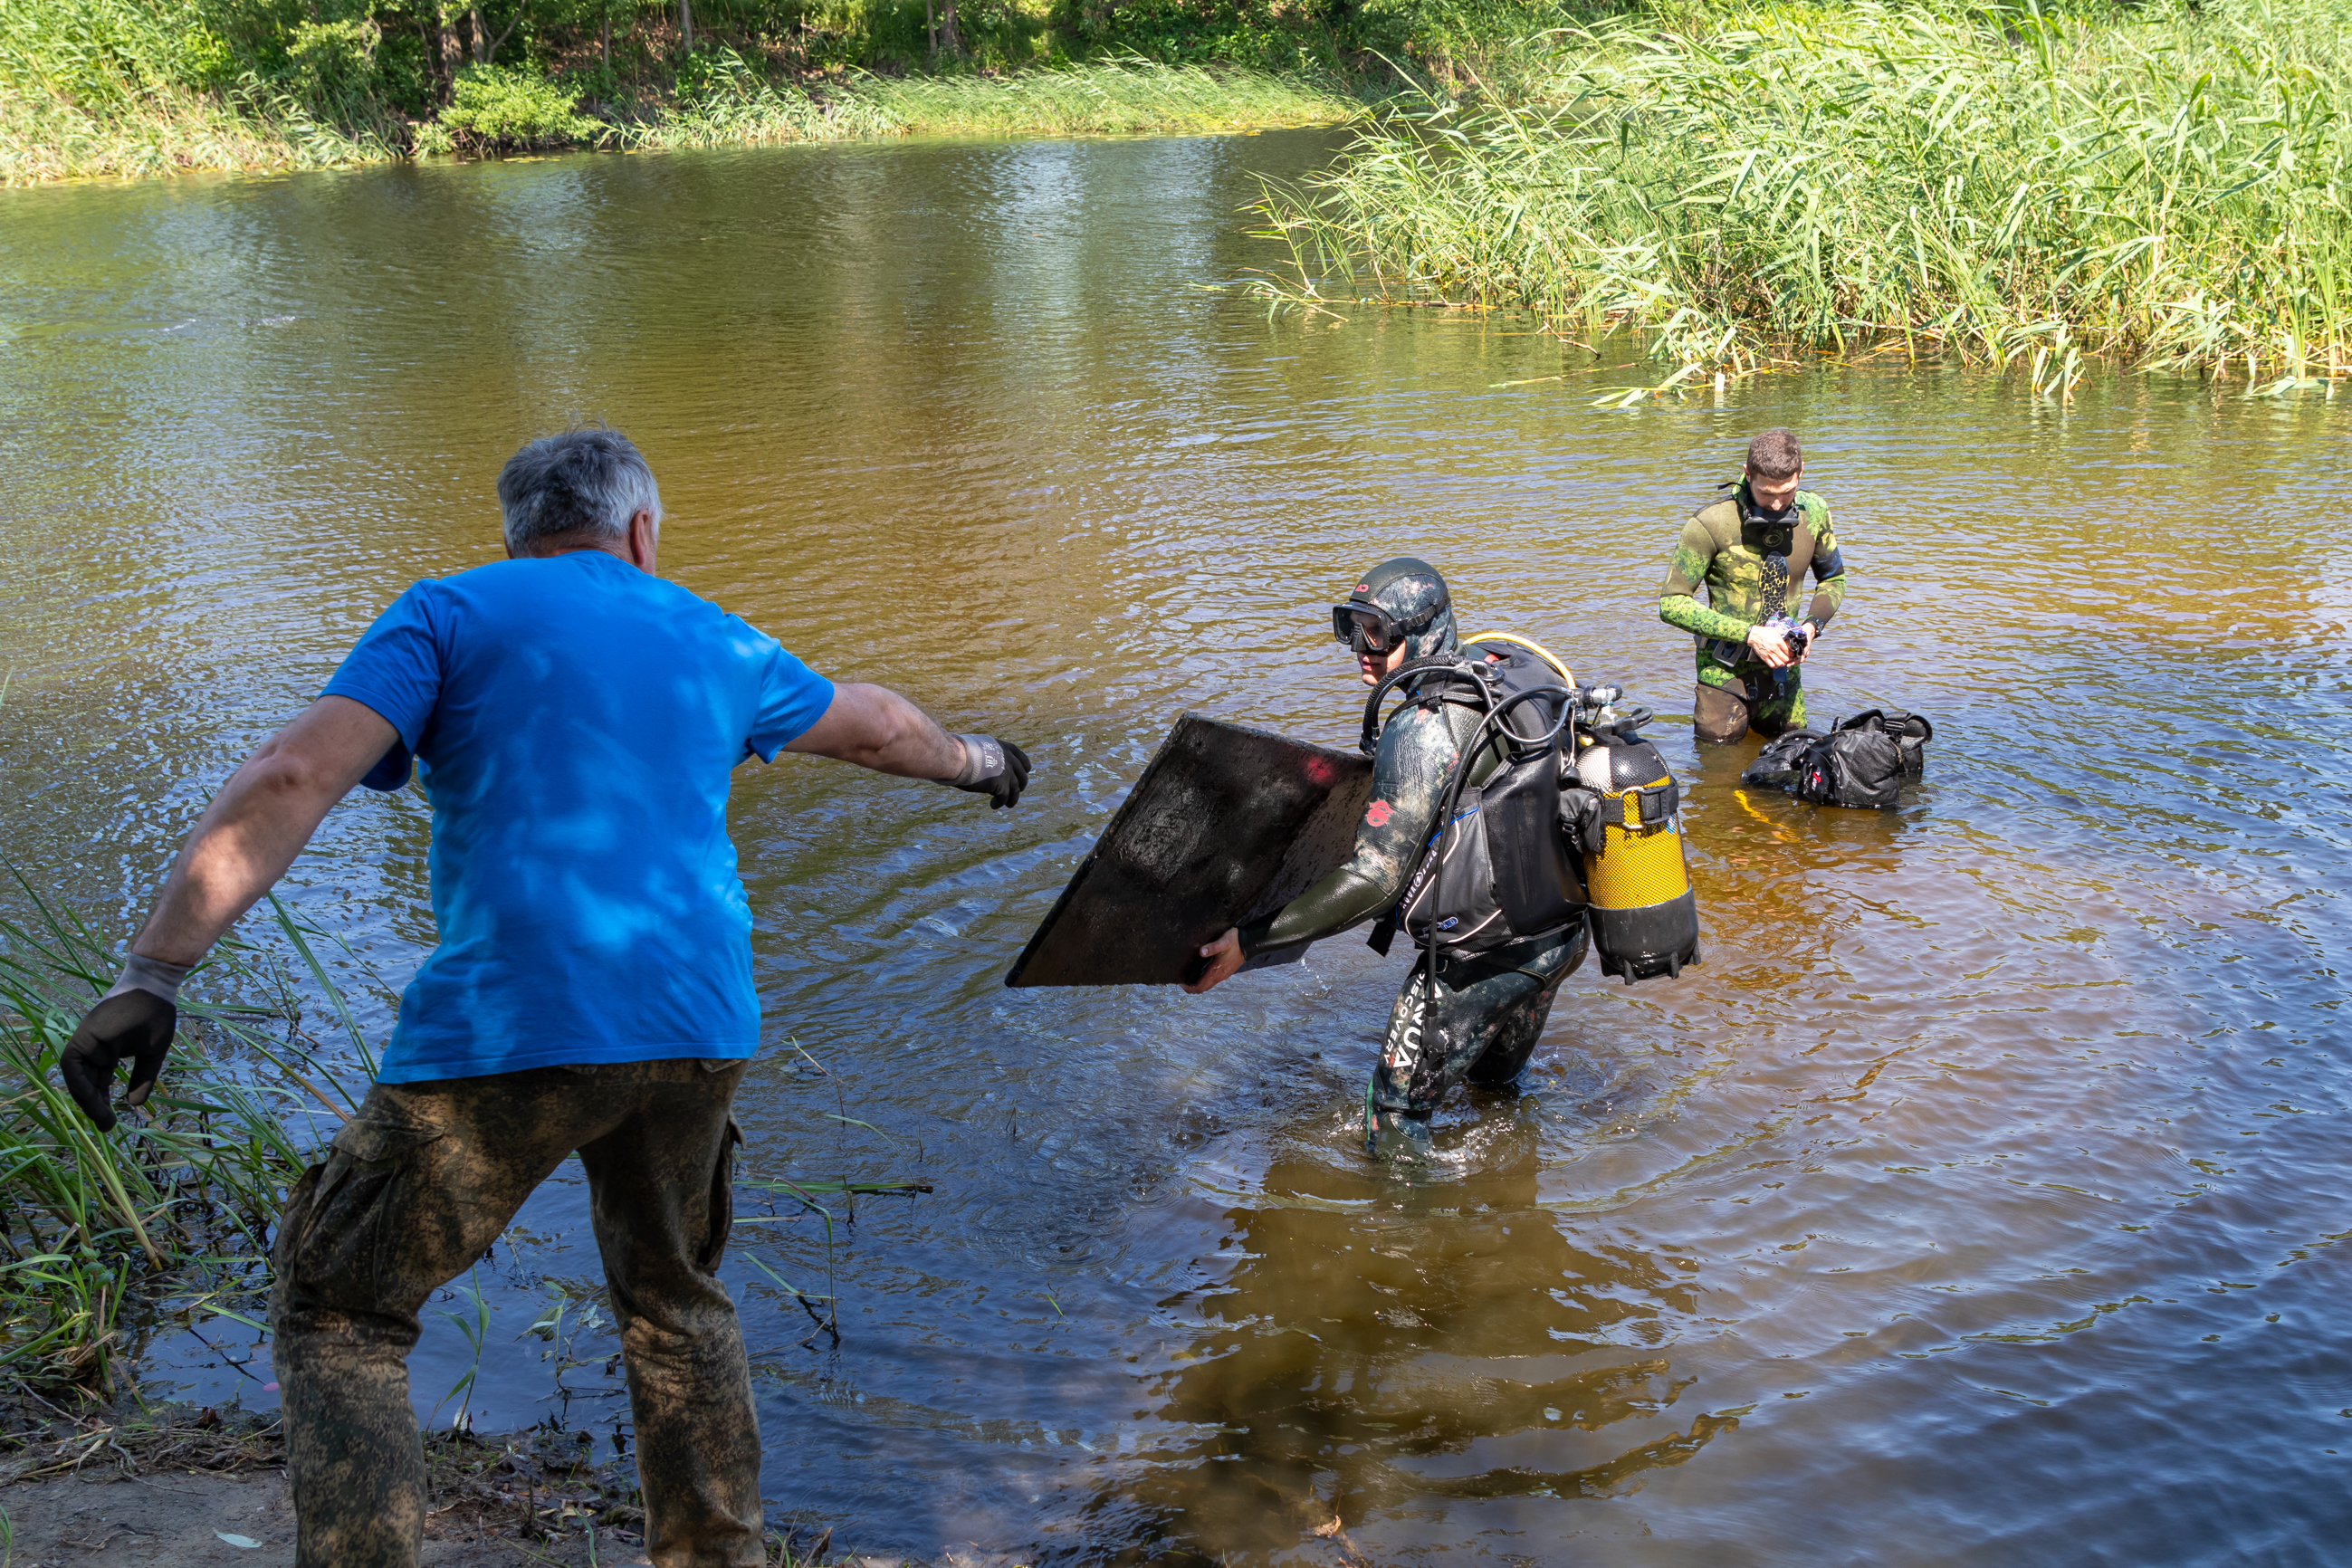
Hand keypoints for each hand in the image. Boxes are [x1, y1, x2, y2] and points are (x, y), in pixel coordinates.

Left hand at [60, 990, 176, 1131]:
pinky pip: (73, 1065)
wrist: (156, 989)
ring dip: (87, 1099)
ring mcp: (86, 1041)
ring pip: (77, 1077)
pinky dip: (79, 1083)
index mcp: (108, 1052)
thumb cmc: (157, 1016)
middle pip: (87, 1083)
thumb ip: (142, 1079)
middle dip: (95, 1106)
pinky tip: (94, 1098)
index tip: (112, 1119)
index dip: (103, 1101)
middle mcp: (93, 1048)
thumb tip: (134, 1105)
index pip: (100, 1082)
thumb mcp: (152, 1055)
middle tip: (107, 1125)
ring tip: (103, 1117)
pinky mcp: (83, 1036)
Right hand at [951, 735, 1030, 808]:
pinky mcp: (1001, 784)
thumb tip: (982, 762)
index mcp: (1003, 747)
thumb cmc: (959, 752)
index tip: (1027, 770)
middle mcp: (1008, 759)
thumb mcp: (978, 747)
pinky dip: (1000, 803)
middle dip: (1020, 784)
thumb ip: (986, 754)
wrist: (957, 757)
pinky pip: (1004, 797)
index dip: (1024, 765)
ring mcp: (1006, 772)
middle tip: (1016, 791)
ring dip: (1012, 798)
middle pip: (1021, 775)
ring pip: (1015, 789)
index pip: (1020, 756)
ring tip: (1008, 804)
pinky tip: (993, 805)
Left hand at [1184, 928, 1245, 993]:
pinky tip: (1200, 973)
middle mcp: (1219, 976)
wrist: (1250, 943)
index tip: (1181, 983)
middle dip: (1192, 988)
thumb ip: (1212, 947)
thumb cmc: (1235, 941)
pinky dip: (1204, 981)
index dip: (1189, 987)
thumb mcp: (1223, 941)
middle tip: (1182, 981)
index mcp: (1216, 971)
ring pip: (1208, 985)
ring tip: (1189, 978)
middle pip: (1203, 988)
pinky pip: (1212, 981)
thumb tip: (1201, 951)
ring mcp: (1223, 975)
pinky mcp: (1225, 972)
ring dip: (1198, 984)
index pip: (1201, 986)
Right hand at [1745, 623, 1798, 668]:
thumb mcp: (1777, 630)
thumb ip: (1785, 633)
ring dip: (1783, 663)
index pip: (1789, 651)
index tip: (1793, 653)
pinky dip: (1776, 666)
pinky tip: (1777, 662)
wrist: (1754, 636)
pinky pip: (1772, 665)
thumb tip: (1792, 635)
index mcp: (1778, 642)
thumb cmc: (1766, 632)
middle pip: (1786, 659)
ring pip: (1780, 664)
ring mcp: (1769, 654)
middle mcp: (1774, 649)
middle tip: (1790, 658)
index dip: (1793, 654)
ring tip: (1784, 661)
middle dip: (1789, 659)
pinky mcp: (1764, 657)